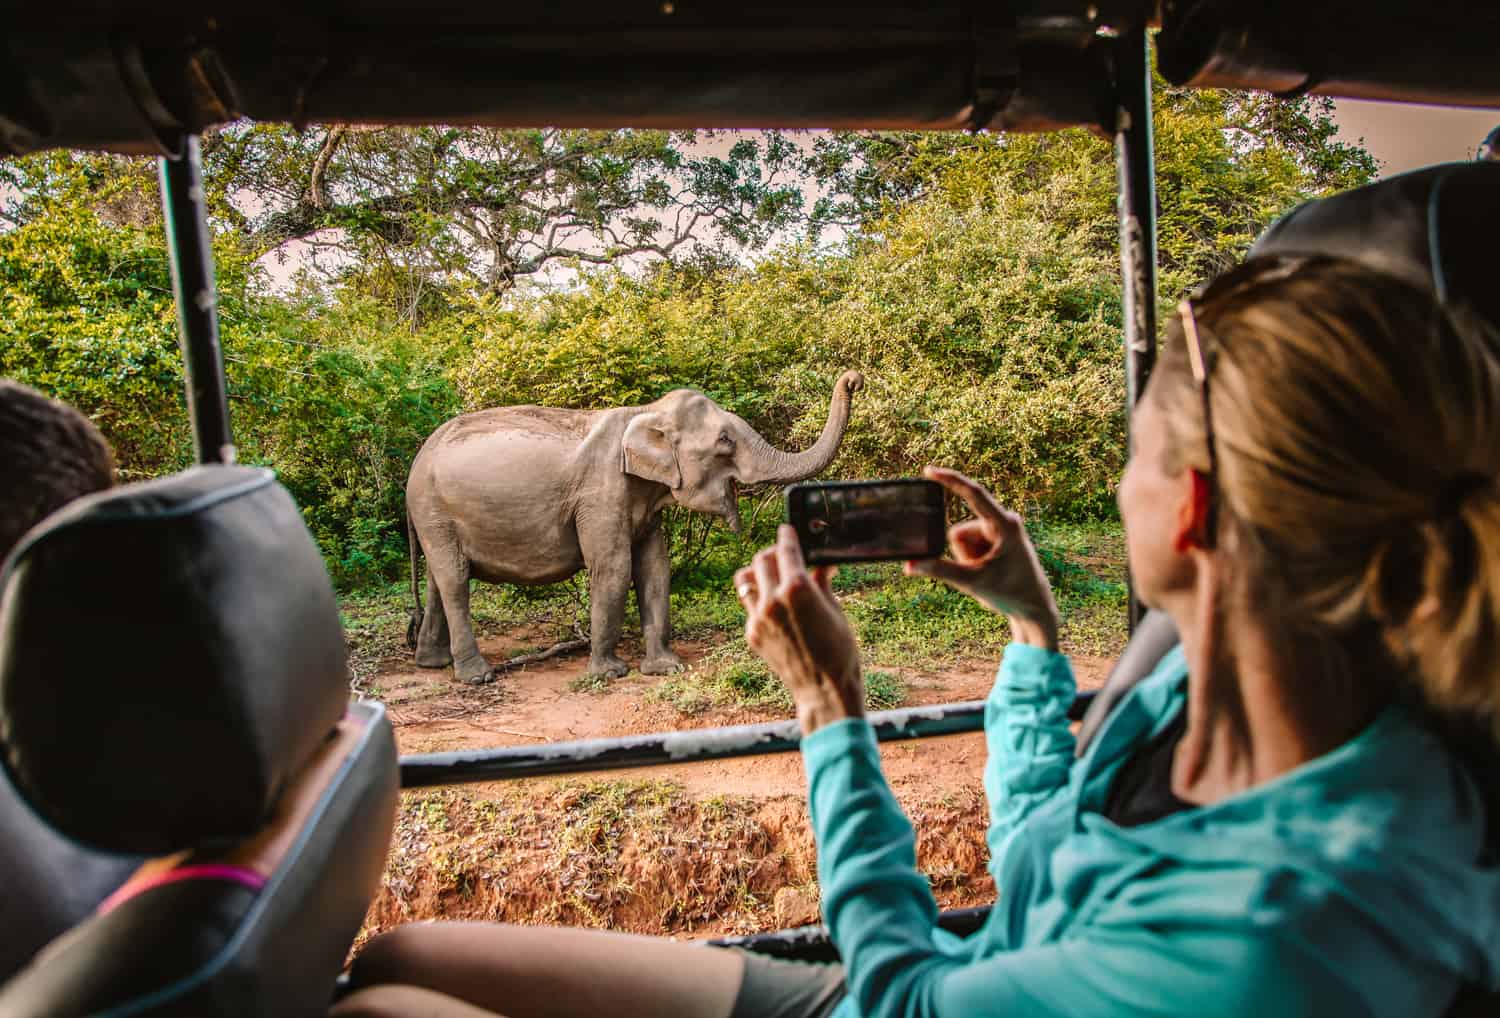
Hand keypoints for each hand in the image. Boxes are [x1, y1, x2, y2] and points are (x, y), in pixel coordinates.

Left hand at [736, 525, 864, 735]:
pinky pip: (750, 605)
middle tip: (785, 555)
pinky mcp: (752, 634)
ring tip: (773, 577)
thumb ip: (822, 583)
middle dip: (773, 552)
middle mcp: (772, 600)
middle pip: (761, 560)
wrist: (824, 691)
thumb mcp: (836, 611)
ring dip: (758, 572)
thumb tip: (821, 564)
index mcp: (797, 589)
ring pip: (746, 579)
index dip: (787, 536)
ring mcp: (758, 618)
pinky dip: (760, 598)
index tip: (787, 530)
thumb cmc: (839, 652)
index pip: (786, 550)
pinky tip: (777, 607)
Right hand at [905, 467, 1059, 649]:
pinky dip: (970, 559)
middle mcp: (1003, 521)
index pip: (974, 494)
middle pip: (958, 532)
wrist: (1033, 606)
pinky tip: (987, 569)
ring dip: (966, 558)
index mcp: (1004, 525)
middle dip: (961, 555)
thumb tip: (910, 565)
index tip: (929, 470)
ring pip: (961, 539)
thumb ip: (940, 570)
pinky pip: (968, 544)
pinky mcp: (995, 537)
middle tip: (982, 573)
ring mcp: (999, 528)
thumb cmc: (1009, 593)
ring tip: (987, 572)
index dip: (950, 480)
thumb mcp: (972, 582)